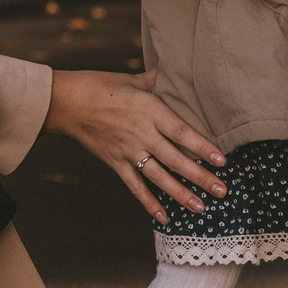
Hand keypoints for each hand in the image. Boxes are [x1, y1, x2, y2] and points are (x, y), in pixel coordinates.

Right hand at [42, 69, 226, 221]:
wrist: (65, 103)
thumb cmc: (98, 85)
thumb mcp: (131, 79)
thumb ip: (155, 80)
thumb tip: (173, 70)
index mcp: (149, 110)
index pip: (182, 132)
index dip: (203, 147)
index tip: (222, 160)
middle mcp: (142, 133)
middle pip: (176, 160)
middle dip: (201, 177)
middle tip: (222, 191)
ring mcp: (128, 150)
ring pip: (159, 177)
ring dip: (181, 194)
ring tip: (201, 208)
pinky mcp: (115, 162)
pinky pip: (135, 186)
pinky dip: (149, 203)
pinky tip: (164, 217)